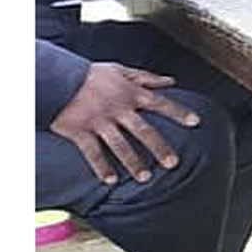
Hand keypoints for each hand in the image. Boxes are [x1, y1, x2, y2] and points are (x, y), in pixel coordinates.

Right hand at [49, 62, 197, 184]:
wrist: (55, 78)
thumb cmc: (90, 74)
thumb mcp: (120, 70)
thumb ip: (146, 77)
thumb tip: (171, 82)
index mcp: (130, 93)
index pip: (160, 103)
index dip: (178, 112)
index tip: (196, 123)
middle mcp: (118, 109)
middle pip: (143, 130)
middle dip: (159, 147)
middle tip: (173, 164)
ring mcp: (99, 121)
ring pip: (120, 145)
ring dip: (133, 162)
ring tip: (146, 178)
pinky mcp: (80, 131)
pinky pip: (93, 152)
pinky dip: (101, 167)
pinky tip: (111, 181)